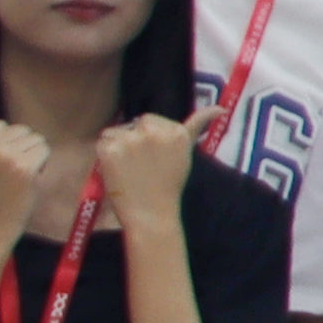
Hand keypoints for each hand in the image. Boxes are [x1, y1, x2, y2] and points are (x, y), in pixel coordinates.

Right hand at [0, 112, 59, 239]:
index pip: (0, 126)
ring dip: (30, 156)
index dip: (1, 146)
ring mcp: (3, 156)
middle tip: (2, 176)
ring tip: (13, 179)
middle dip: (17, 150)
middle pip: (18, 130)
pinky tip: (27, 181)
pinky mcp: (23, 167)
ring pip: (33, 138)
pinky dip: (41, 163)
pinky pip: (43, 149)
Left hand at [89, 111, 199, 227]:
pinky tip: (116, 170)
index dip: (149, 138)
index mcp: (176, 132)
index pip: (152, 121)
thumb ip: (197, 127)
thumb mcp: (187, 153)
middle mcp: (154, 131)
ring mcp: (131, 139)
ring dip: (117, 146)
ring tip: (128, 169)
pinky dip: (104, 156)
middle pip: (134, 123)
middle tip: (139, 164)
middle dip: (133, 138)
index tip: (153, 158)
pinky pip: (102, 142)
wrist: (151, 215)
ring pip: (115, 131)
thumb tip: (221, 108)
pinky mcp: (110, 149)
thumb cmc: (168, 186)